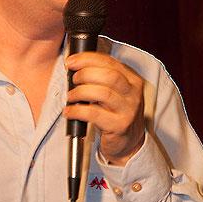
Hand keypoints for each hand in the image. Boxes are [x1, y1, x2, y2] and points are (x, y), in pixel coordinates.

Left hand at [63, 51, 144, 165]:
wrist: (129, 142)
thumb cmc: (115, 114)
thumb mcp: (114, 92)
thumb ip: (100, 78)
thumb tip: (74, 66)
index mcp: (132, 79)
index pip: (109, 62)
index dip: (87, 59)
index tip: (71, 61)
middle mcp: (133, 93)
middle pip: (108, 75)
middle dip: (85, 74)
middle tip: (73, 80)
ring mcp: (128, 110)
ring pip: (102, 93)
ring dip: (80, 92)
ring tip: (71, 97)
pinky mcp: (119, 125)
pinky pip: (94, 114)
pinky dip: (77, 111)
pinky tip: (70, 111)